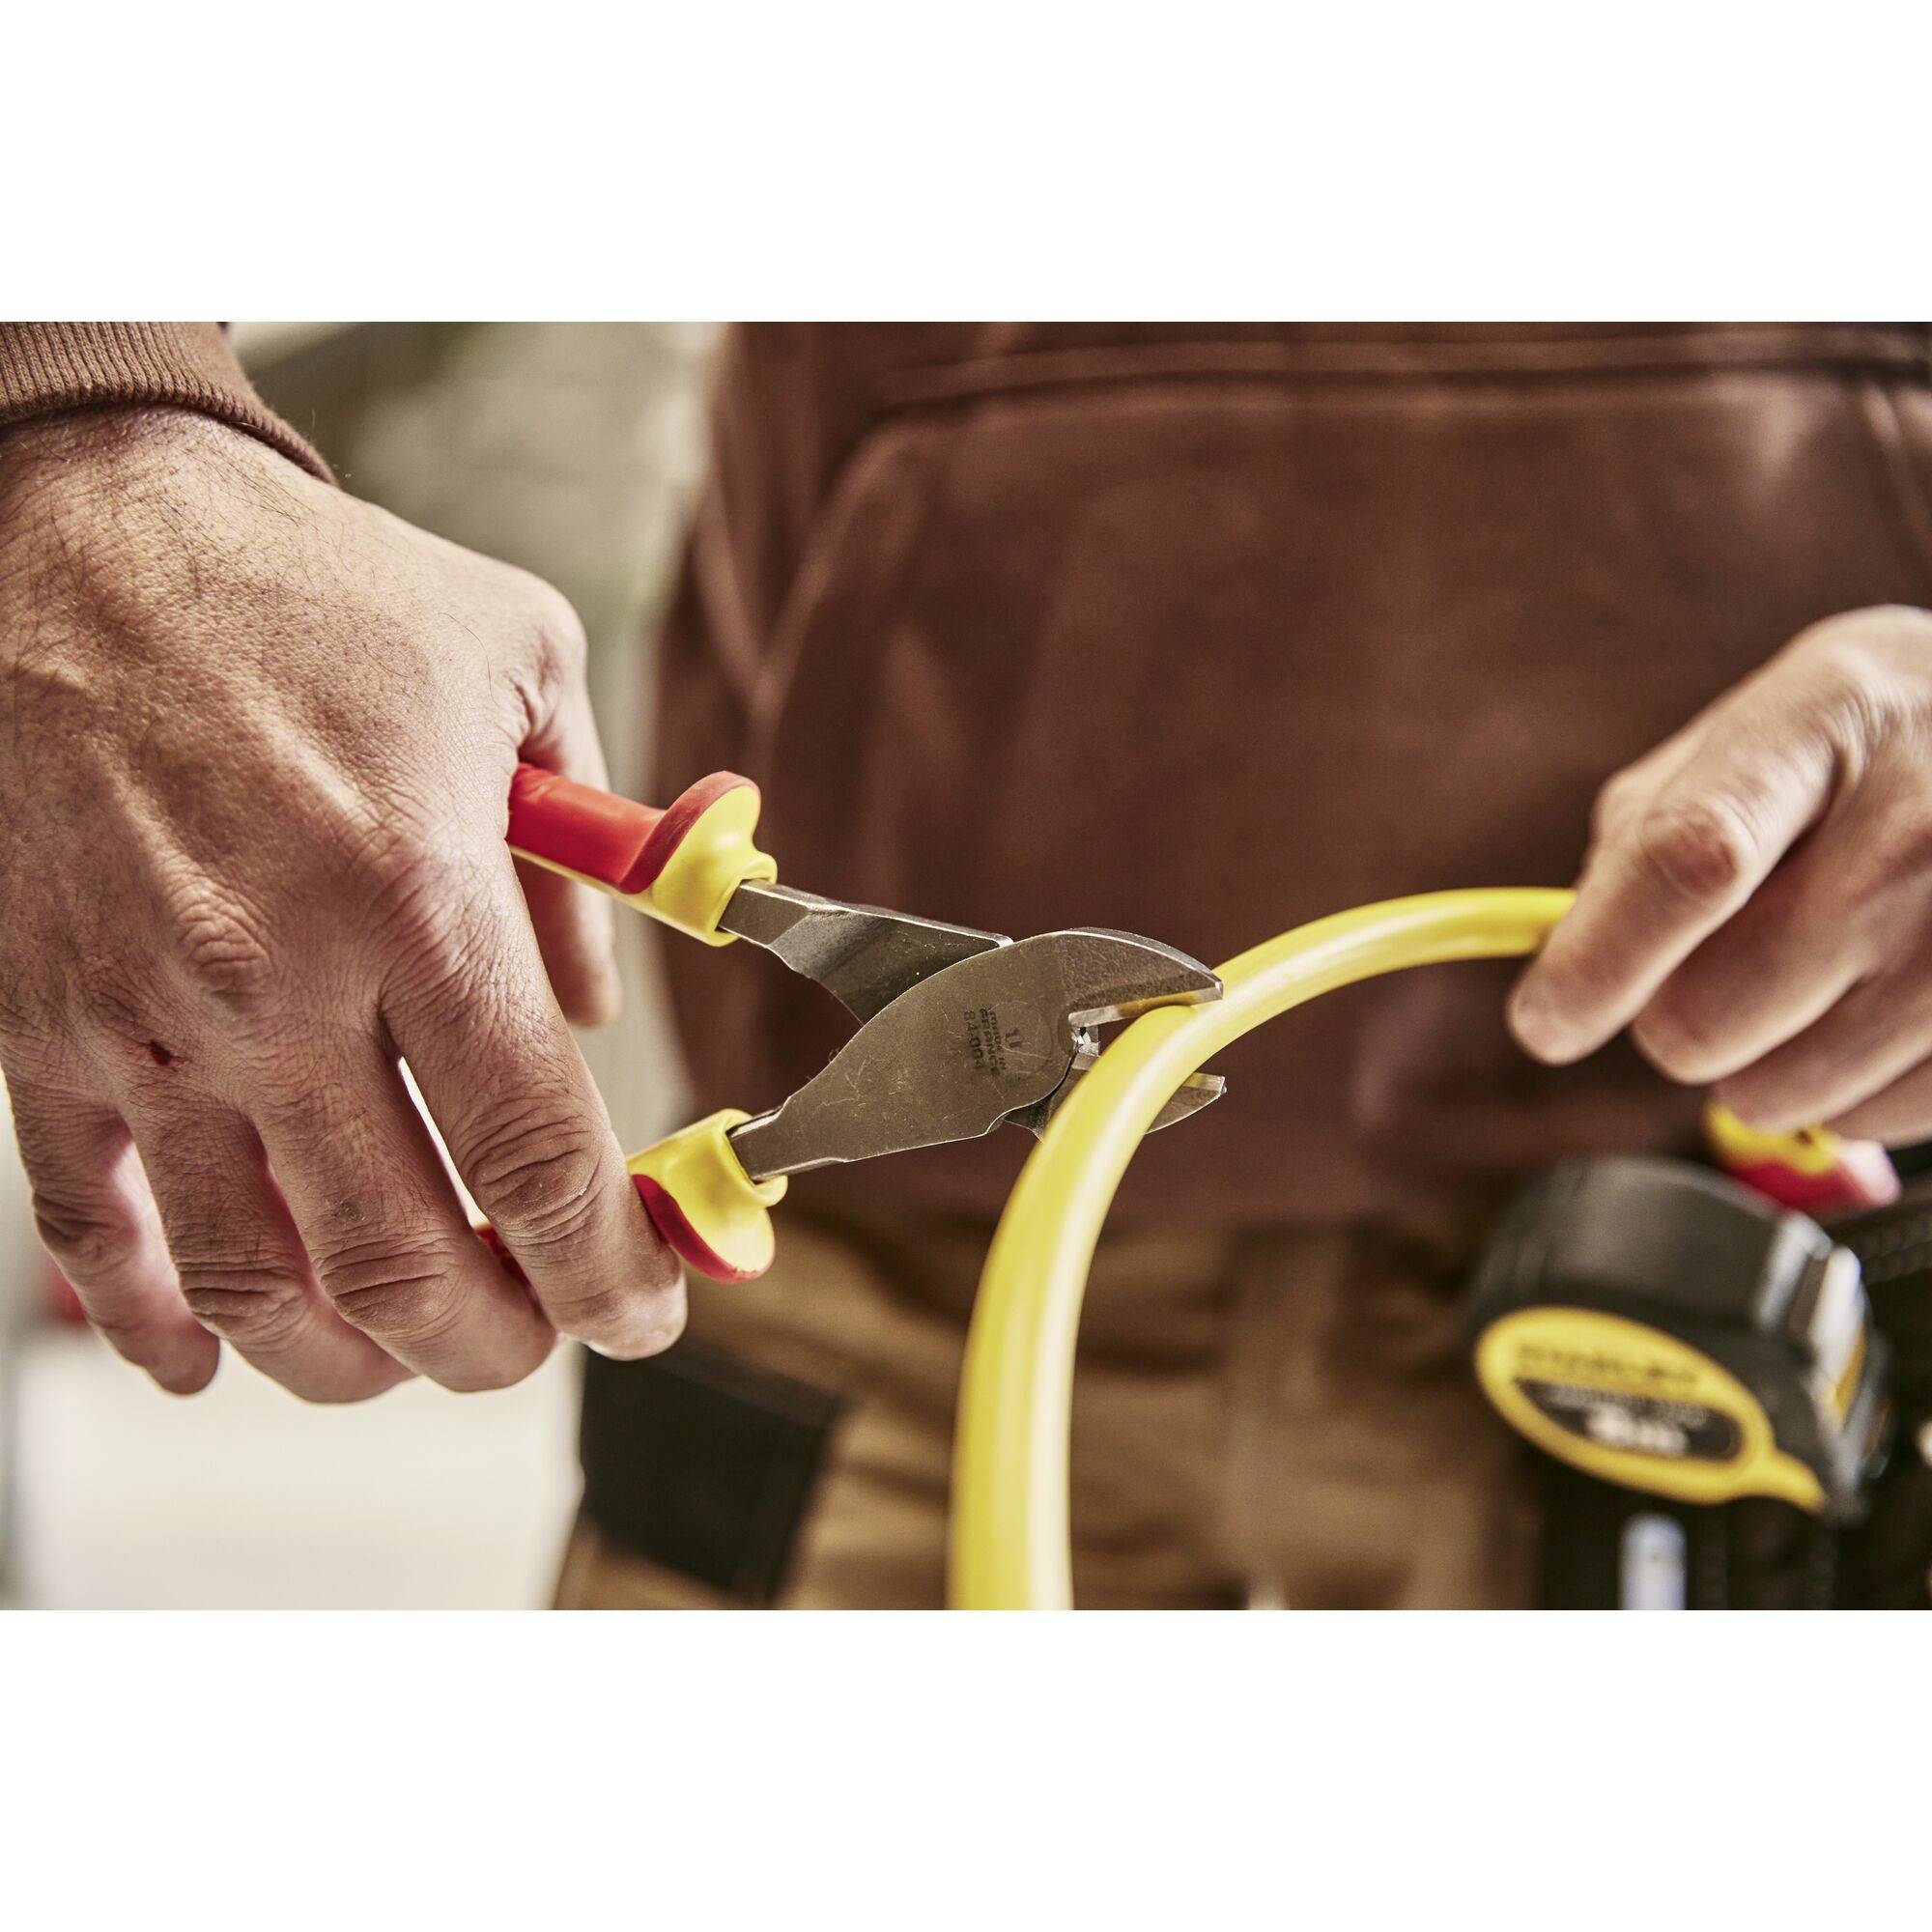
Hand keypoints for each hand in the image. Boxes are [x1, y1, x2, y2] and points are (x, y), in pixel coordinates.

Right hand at [0, 408, 681, 1399]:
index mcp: (414, 895)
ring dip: (348, 1359)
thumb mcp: (519, 666)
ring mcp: (142, 1023)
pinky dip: (150, 1319)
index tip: (646, 1310)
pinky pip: (88, 1224)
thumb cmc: (312, 592)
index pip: (536, 1152)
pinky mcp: (37, 1027)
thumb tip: (594, 1008)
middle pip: (402, 1257)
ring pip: (251, 1279)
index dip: (608, 1268)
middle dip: (497, 1341)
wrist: (71, 529)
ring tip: (410, 1356)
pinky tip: (204, 1361)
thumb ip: (591, 850)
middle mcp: (273, 986)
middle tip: (539, 1341)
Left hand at [1510, 605, 1931, 1142]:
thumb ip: (1648, 829)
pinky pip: (1866, 1119)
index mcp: (1822, 719)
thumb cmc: (1875, 745)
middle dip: (1674, 1014)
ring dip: (1760, 1057)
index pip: (1686, 861)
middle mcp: (1918, 819)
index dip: (1595, 961)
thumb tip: (1568, 959)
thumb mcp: (1765, 728)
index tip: (1544, 1020)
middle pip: (1706, 1013)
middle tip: (1725, 959)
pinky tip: (1882, 1002)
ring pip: (1776, 1091)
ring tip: (1821, 970)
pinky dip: (1845, 1086)